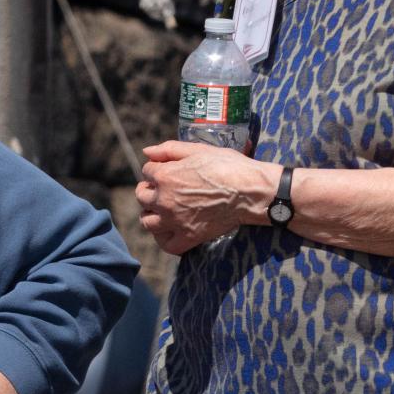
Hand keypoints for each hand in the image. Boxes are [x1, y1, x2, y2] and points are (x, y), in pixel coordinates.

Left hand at [135, 141, 276, 255]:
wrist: (251, 192)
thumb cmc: (228, 166)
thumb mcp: (198, 150)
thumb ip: (169, 149)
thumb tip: (146, 152)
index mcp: (165, 176)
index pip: (147, 172)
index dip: (157, 169)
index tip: (169, 171)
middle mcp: (164, 200)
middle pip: (141, 197)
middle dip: (149, 190)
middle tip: (163, 189)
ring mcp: (175, 221)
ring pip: (147, 222)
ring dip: (151, 214)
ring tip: (162, 210)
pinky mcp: (189, 237)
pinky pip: (166, 244)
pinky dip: (164, 239)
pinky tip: (170, 230)